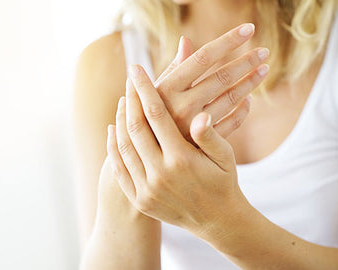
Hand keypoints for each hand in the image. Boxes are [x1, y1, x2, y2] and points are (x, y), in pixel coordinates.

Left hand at [107, 65, 252, 239]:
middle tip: (129, 80)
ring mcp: (146, 189)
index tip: (137, 69)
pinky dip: (113, 148)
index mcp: (181, 160)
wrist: (216, 220)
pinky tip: (112, 130)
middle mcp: (159, 174)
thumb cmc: (223, 182)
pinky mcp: (139, 199)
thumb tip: (202, 115)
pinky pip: (119, 168)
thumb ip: (212, 136)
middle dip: (130, 99)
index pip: (156, 115)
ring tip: (122, 101)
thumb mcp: (225, 158)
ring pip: (123, 146)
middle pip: (135, 127)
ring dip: (120, 120)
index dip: (145, 89)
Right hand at [155, 23, 268, 140]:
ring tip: (263, 70)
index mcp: (167, 87)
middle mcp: (180, 105)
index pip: (203, 57)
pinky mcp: (204, 143)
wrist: (145, 154)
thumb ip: (173, 68)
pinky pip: (232, 123)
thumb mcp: (154, 92)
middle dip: (247, 61)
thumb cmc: (149, 116)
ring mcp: (193, 126)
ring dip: (250, 82)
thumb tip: (185, 40)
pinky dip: (243, 110)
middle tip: (264, 52)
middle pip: (221, 77)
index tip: (249, 29)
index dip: (228, 41)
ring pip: (231, 98)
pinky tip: (249, 100)